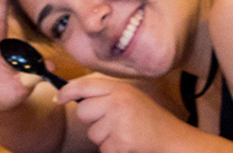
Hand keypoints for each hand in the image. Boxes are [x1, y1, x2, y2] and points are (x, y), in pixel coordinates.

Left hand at [59, 76, 187, 152]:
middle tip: (113, 123)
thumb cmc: (149, 119)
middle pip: (83, 112)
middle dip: (93, 121)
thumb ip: (103, 94)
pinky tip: (128, 144)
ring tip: (125, 133)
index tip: (58, 98)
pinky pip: (102, 148)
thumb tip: (67, 95)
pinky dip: (112, 150)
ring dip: (104, 138)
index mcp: (119, 89)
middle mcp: (118, 102)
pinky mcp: (122, 141)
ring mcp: (120, 122)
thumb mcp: (129, 97)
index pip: (84, 85)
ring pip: (92, 133)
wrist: (174, 140)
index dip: (67, 91)